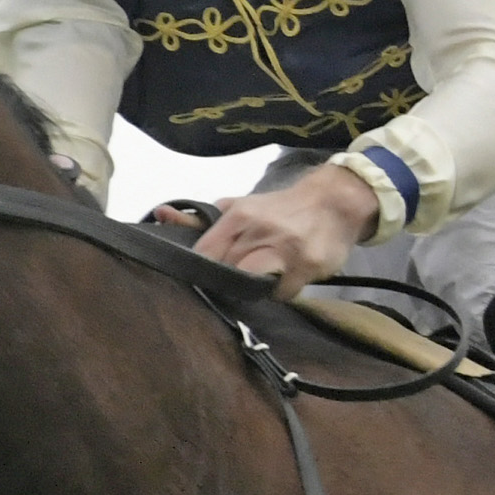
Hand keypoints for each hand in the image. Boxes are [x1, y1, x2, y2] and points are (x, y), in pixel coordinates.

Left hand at [188, 160, 382, 295]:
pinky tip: (286, 276)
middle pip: (228, 274)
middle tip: (238, 276)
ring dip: (255, 288)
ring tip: (262, 276)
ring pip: (255, 287)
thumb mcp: (238, 208)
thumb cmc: (278, 209)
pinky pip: (283, 293)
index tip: (205, 277)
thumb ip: (199, 220)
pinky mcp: (308, 266)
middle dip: (229, 281)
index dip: (203, 271)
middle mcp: (261, 231)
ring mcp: (286, 249)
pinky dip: (281, 290)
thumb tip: (161, 215)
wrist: (333, 201)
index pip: (206, 254)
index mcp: (239, 216)